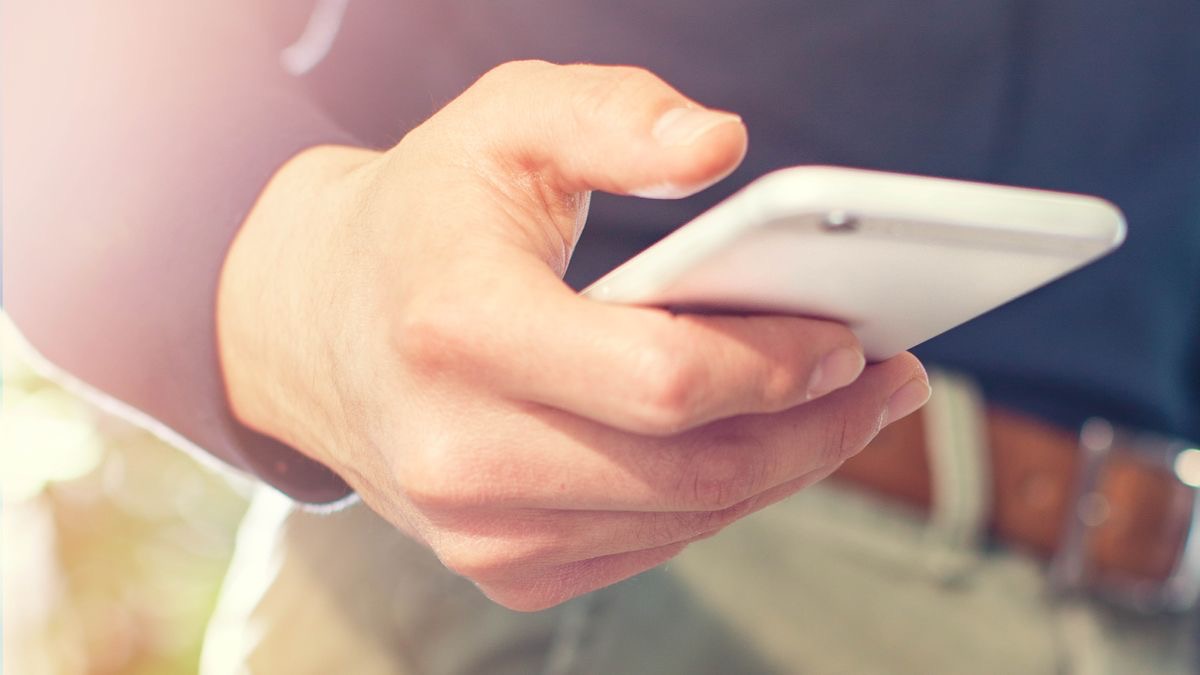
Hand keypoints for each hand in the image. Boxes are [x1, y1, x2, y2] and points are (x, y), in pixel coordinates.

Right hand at [217, 60, 929, 610]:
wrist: (314, 322)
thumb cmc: (427, 213)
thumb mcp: (506, 119)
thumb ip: (615, 114)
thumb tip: (722, 147)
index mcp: (456, 328)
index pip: (661, 379)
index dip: (779, 364)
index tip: (855, 337)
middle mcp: (453, 451)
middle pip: (691, 472)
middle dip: (814, 431)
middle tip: (890, 382)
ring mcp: (473, 527)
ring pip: (682, 520)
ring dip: (781, 468)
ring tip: (843, 410)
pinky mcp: (496, 566)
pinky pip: (648, 547)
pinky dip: (717, 499)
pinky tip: (753, 446)